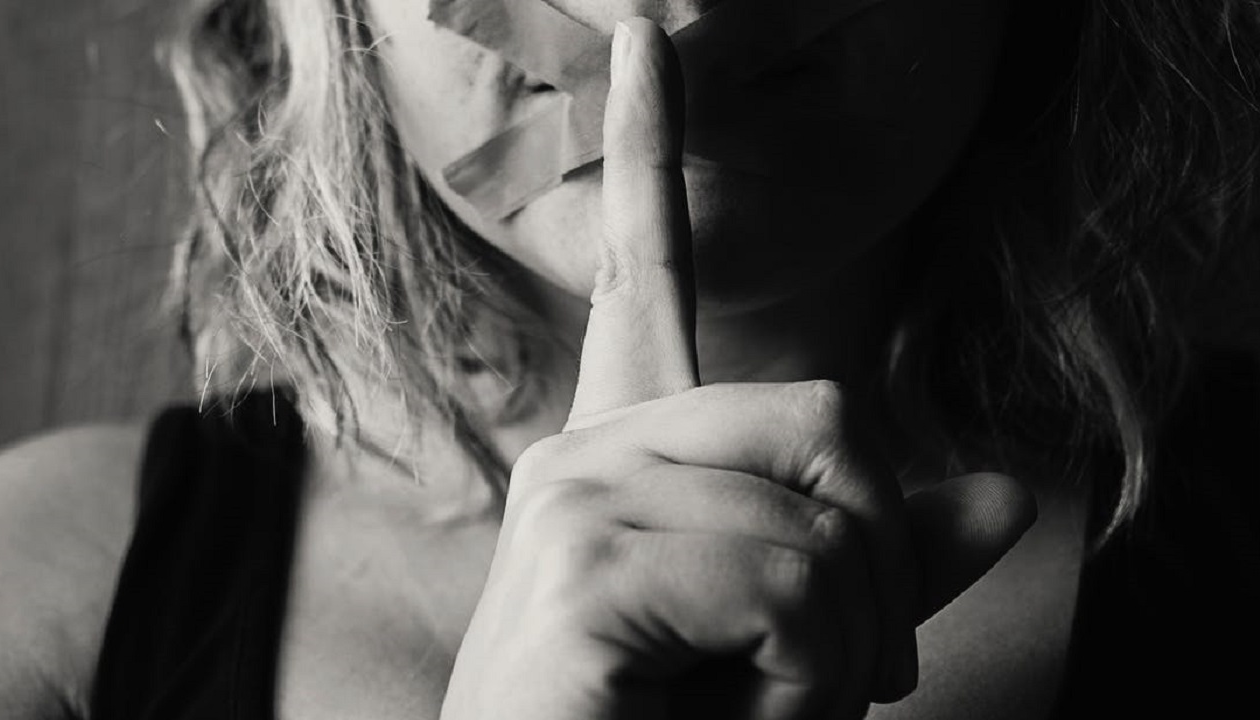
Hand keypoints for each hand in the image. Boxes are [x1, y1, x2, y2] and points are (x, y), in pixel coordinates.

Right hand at [439, 18, 1036, 719]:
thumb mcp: (799, 642)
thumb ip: (891, 560)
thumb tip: (1014, 493)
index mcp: (627, 455)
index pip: (644, 274)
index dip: (651, 149)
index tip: (648, 39)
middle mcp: (585, 452)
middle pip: (827, 410)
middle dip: (878, 561)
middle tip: (840, 675)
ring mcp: (573, 500)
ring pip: (827, 513)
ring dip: (846, 649)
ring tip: (765, 713)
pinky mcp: (579, 567)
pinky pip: (793, 581)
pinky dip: (812, 685)